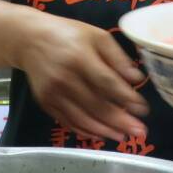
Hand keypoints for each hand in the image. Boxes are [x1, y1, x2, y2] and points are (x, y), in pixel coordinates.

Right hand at [17, 13, 148, 142]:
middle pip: (96, 105)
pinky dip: (86, 130)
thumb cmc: (68, 34)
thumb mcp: (96, 36)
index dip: (126, 98)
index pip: (106, 83)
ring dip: (105, 130)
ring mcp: (52, 93)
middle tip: (140, 132)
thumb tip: (137, 78)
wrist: (29, 39)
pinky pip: (68, 121)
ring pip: (82, 118)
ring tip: (123, 137)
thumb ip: (117, 57)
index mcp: (79, 57)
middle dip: (120, 121)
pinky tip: (101, 134)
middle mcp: (64, 78)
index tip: (143, 109)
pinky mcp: (45, 102)